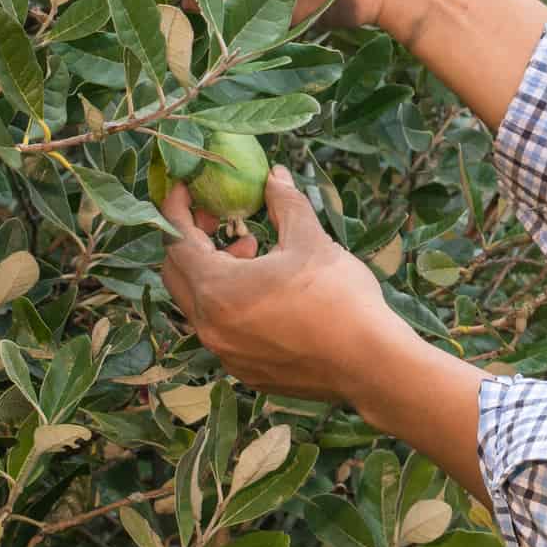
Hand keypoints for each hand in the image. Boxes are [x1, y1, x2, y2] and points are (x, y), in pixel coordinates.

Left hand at [158, 165, 400, 403]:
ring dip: (214, 273)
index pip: (177, 242)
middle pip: (178, 275)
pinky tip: (266, 294)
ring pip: (199, 305)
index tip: (185, 189)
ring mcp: (226, 354)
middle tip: (219, 219)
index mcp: (218, 290)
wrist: (370, 363)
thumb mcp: (310, 239)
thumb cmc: (339, 297)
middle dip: (191, 241)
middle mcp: (210, 327)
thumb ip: (284, 203)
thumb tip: (274, 175)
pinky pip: (222, 330)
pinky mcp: (246, 371)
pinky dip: (230, 304)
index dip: (176, 210)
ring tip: (253, 254)